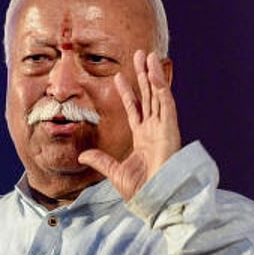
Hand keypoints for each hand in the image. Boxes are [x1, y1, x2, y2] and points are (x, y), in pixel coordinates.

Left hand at [78, 50, 180, 200]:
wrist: (155, 198)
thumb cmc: (141, 190)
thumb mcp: (114, 172)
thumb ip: (100, 160)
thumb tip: (83, 155)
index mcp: (143, 137)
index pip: (134, 108)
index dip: (127, 91)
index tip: (119, 75)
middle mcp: (155, 129)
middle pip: (148, 95)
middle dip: (142, 75)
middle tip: (138, 55)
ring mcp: (164, 128)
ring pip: (158, 95)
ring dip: (153, 75)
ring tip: (148, 56)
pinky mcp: (170, 129)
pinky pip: (166, 104)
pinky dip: (161, 88)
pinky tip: (154, 74)